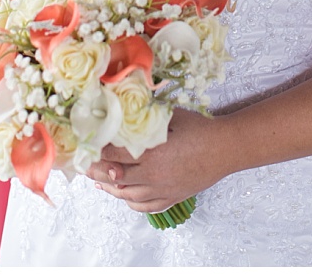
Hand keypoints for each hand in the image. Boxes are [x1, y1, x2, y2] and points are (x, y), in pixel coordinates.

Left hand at [87, 109, 230, 213]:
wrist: (226, 148)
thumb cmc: (201, 129)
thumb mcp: (173, 116)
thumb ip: (148, 115)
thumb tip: (127, 106)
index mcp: (150, 152)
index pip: (112, 154)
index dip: (96, 150)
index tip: (86, 145)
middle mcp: (151, 175)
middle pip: (113, 176)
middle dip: (96, 170)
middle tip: (85, 164)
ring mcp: (160, 189)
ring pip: (125, 194)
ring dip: (109, 187)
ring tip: (99, 180)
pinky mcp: (170, 197)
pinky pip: (143, 205)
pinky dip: (129, 201)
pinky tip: (123, 194)